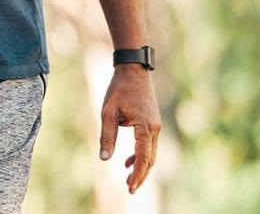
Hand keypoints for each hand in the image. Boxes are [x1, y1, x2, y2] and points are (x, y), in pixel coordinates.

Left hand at [99, 65, 160, 192]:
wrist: (133, 70)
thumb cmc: (119, 89)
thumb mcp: (108, 112)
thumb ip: (107, 136)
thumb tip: (104, 158)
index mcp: (145, 127)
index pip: (143, 157)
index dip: (137, 174)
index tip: (130, 187)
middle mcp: (154, 128)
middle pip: (150, 159)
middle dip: (140, 175)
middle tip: (130, 190)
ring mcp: (155, 126)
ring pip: (151, 153)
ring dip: (141, 167)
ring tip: (128, 180)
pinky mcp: (152, 123)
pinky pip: (148, 145)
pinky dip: (140, 155)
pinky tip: (127, 162)